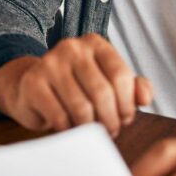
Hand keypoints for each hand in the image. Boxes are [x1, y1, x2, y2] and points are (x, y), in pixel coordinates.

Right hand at [0, 35, 152, 136]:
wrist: (30, 88)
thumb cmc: (75, 87)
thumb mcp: (107, 82)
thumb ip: (133, 87)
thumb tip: (145, 97)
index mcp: (94, 43)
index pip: (121, 75)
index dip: (127, 104)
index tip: (125, 118)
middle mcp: (72, 47)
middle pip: (102, 92)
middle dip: (110, 120)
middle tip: (110, 131)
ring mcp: (50, 63)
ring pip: (82, 107)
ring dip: (91, 128)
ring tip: (91, 132)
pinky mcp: (33, 83)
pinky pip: (60, 116)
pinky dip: (69, 130)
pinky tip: (70, 129)